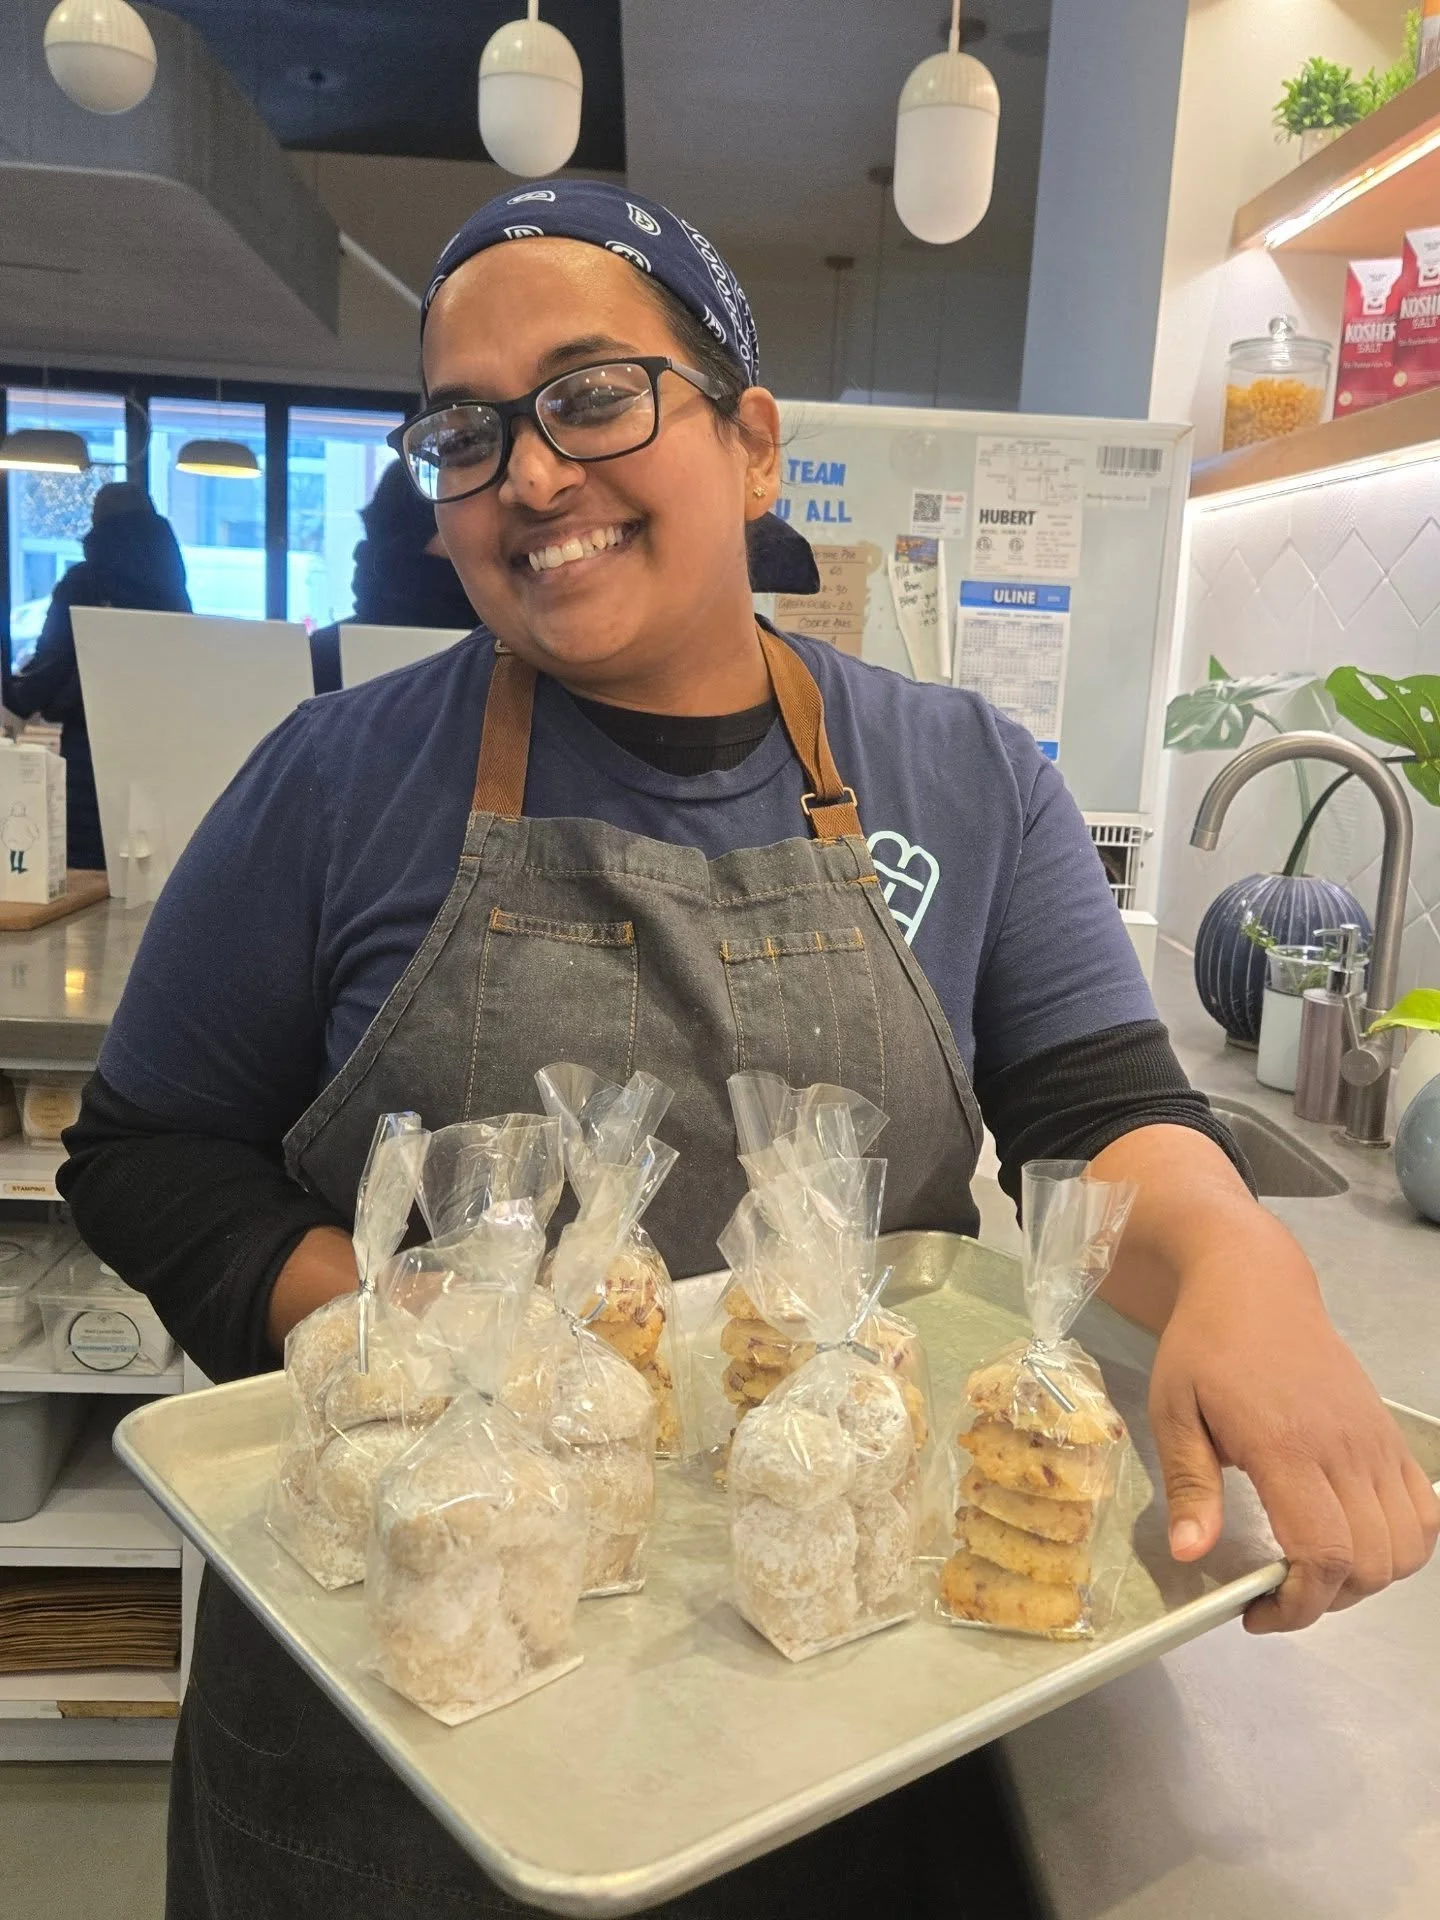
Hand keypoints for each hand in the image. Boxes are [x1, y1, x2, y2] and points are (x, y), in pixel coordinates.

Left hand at [1149, 1256, 1438, 1631]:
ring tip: (1312, 1566)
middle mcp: (1344, 1448)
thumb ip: (1189, 1486)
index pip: (1322, 1551)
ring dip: (1366, 1577)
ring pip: (1406, 1546)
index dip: (1299, 1604)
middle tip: (1276, 1589)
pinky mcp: (1389, 1436)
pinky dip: (1402, 1545)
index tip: (1257, 1612)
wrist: (1255, 1285)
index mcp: (1284, 1444)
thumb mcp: (1173, 1410)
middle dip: (1326, 1599)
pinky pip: (1423, 1511)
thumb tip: (1191, 1555)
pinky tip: (1353, 1539)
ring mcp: (1375, 1442)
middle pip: (1370, 1562)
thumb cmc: (1204, 1345)